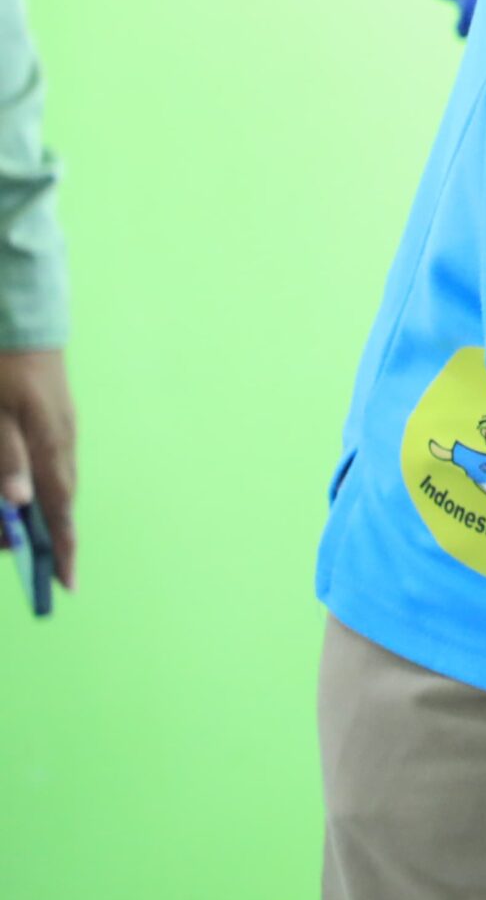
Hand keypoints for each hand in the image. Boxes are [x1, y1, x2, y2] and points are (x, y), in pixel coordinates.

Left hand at [0, 347, 74, 590]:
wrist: (22, 315)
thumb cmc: (2, 364)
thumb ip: (6, 458)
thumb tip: (20, 503)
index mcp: (49, 445)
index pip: (59, 509)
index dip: (63, 549)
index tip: (65, 584)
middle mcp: (62, 441)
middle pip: (62, 501)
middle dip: (56, 539)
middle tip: (43, 571)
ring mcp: (62, 427)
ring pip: (58, 482)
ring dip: (50, 514)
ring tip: (37, 539)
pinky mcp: (56, 416)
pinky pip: (55, 463)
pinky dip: (47, 487)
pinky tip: (35, 490)